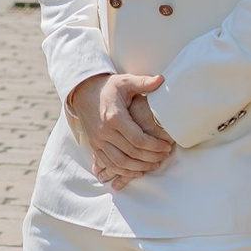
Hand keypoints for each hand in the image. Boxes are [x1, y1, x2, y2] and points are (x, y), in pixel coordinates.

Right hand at [68, 67, 176, 186]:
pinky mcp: (95, 146)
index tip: (166, 146)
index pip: (138, 139)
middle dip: (150, 157)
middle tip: (164, 156)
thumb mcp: (125, 81)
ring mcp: (98, 140)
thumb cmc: (108, 87)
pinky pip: (110, 164)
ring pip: (120, 163)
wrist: (83, 92)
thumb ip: (143, 82)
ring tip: (154, 164)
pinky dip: (124, 171)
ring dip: (139, 167)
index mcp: (115, 117)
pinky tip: (137, 170)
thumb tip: (161, 79)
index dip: (154, 146)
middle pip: (131, 153)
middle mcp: (104, 131)